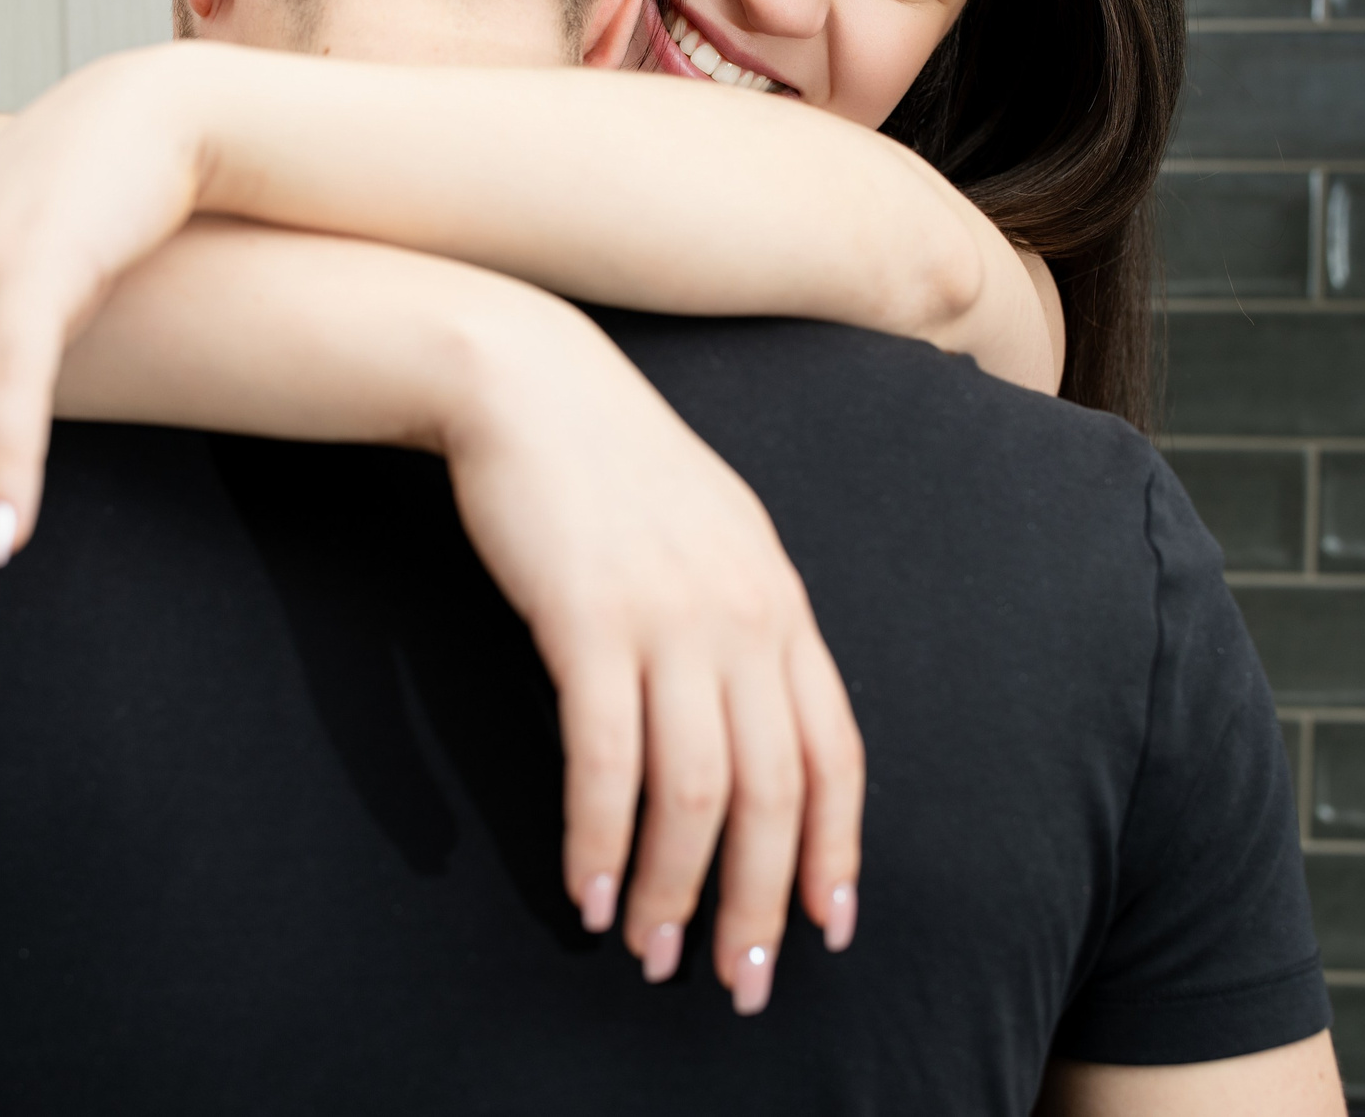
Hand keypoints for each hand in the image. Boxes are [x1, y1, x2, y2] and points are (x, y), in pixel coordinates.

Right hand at [439, 308, 864, 1010]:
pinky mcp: (588, 619)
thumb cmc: (608, 464)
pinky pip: (604, 758)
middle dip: (762, 902)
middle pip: (776, 791)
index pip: (835, 750)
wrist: (527, 383)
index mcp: (780, 600)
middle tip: (740, 981)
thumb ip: (738, 620)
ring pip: (696, 790)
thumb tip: (744, 720)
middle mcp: (743, 615)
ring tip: (649, 951)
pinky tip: (585, 887)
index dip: (837, 848)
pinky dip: (599, 837)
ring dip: (672, 887)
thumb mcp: (709, 536)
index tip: (827, 927)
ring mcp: (669, 617)